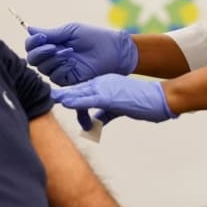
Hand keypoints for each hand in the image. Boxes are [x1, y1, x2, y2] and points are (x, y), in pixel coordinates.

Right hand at [25, 23, 137, 84]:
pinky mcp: (68, 81)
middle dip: (40, 52)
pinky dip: (62, 68)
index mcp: (52, 44)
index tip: (41, 37)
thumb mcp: (70, 32)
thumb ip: (51, 33)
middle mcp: (52, 58)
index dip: (32, 43)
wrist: (112, 50)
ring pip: (43, 69)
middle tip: (53, 47)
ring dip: (54, 59)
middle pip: (33, 60)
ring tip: (69, 52)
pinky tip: (73, 63)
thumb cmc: (94, 37)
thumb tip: (29, 29)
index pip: (32, 46)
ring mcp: (60, 70)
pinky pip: (56, 77)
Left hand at [52, 74, 176, 124]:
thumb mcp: (119, 109)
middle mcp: (103, 83)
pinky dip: (76, 100)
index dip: (68, 94)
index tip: (54, 96)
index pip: (82, 89)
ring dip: (64, 95)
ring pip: (80, 91)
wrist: (160, 99)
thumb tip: (94, 123)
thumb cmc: (143, 103)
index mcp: (105, 84)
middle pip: (77, 88)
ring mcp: (106, 88)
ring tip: (50, 97)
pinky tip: (65, 102)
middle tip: (45, 94)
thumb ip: (105, 114)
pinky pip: (89, 98)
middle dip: (62, 93)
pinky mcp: (111, 96)